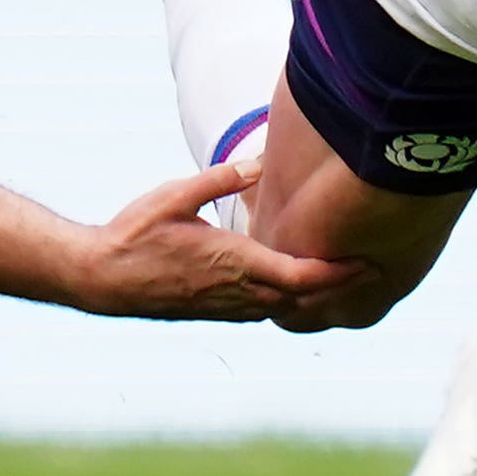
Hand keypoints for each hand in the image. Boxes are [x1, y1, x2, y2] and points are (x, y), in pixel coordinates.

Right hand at [78, 162, 363, 320]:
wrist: (101, 279)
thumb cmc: (135, 232)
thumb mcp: (177, 195)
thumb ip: (222, 179)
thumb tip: (260, 162)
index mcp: (234, 263)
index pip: (300, 278)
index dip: (337, 274)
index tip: (367, 263)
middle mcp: (235, 292)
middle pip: (302, 298)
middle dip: (339, 287)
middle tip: (375, 270)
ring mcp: (225, 308)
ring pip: (284, 309)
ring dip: (315, 298)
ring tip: (347, 279)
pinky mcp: (214, 313)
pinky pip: (263, 312)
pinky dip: (289, 304)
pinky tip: (298, 290)